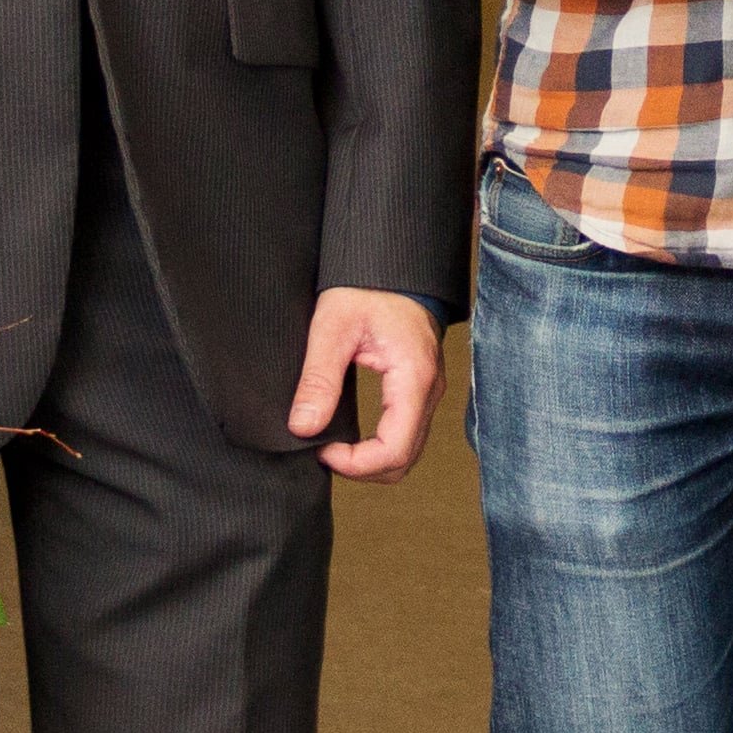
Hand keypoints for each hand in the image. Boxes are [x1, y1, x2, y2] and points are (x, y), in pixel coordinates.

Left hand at [285, 286, 444, 479]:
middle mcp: (428, 390)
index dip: (355, 464)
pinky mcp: (419, 388)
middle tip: (324, 451)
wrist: (392, 263)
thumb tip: (304, 427)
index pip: (393, 449)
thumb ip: (319, 379)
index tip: (321, 449)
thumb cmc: (367, 286)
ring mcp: (428, 391)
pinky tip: (351, 435)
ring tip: (334, 445)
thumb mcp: (333, 327)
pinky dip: (379, 447)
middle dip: (361, 469)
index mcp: (413, 377)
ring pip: (407, 452)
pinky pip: (406, 434)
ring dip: (370, 461)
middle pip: (403, 460)